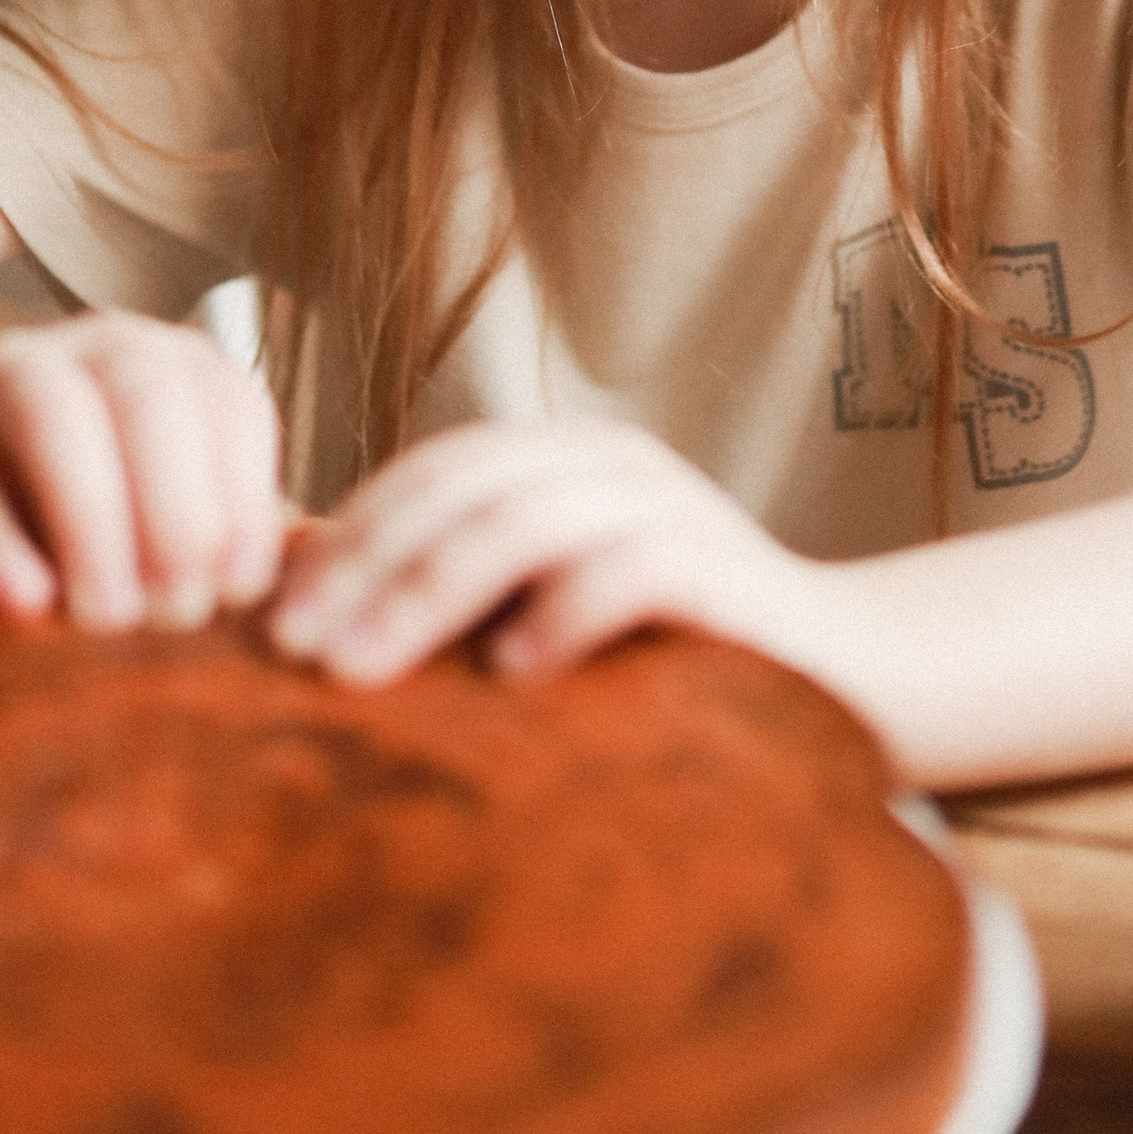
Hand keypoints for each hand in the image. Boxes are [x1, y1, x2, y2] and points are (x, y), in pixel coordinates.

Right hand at [0, 314, 288, 630]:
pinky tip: (28, 607)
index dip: (243, 506)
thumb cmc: (96, 527)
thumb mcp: (173, 523)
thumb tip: (321, 589)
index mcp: (181, 367)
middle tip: (175, 617)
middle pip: (149, 399)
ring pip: (50, 415)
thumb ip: (239, 545)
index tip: (239, 598)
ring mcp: (1, 383)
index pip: (230, 411)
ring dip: (90, 519)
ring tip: (107, 617)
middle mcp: (97, 351)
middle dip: (174, 513)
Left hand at [266, 418, 828, 688]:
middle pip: (464, 489)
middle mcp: (615, 464)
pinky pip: (629, 572)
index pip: (436, 469)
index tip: (274, 618)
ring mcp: (674, 508)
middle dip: (366, 567)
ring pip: (526, 522)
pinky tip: (508, 676)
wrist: (857, 671)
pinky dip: (561, 616)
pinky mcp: (725, 571)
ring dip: (429, 594)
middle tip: (295, 652)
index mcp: (569, 457)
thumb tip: (327, 632)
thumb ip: (477, 595)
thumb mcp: (562, 607)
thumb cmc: (685, 655)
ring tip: (362, 672)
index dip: (349, 533)